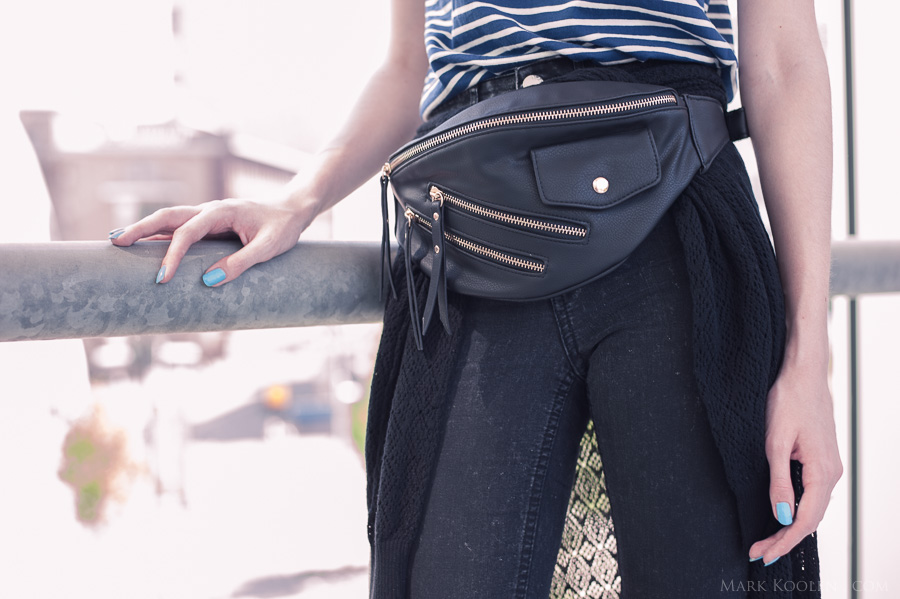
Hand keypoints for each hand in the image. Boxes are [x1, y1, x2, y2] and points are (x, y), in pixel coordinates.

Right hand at [109, 197, 316, 285]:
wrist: (293, 209)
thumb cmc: (283, 227)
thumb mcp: (268, 248)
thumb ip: (241, 263)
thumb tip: (208, 282)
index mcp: (221, 212)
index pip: (187, 233)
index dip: (172, 255)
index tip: (162, 278)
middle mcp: (209, 210)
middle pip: (167, 217)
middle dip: (141, 229)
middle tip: (115, 243)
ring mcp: (208, 216)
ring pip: (170, 220)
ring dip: (145, 229)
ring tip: (119, 242)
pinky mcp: (210, 225)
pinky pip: (180, 228)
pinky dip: (160, 235)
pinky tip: (146, 245)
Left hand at [749, 355, 842, 565]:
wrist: (803, 374)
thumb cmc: (788, 400)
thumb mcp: (775, 441)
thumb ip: (779, 480)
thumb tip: (782, 516)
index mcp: (823, 472)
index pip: (804, 520)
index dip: (783, 541)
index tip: (761, 554)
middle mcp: (831, 473)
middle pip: (810, 519)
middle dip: (784, 539)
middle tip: (758, 553)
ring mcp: (828, 467)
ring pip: (812, 508)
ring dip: (790, 527)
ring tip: (766, 541)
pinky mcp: (820, 460)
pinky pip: (811, 494)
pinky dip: (796, 510)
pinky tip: (781, 515)